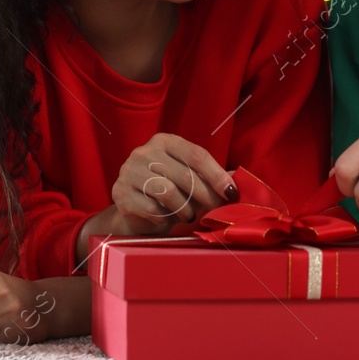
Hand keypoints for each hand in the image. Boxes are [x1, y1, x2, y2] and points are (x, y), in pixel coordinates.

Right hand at [110, 133, 236, 233]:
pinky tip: (166, 218)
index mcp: (165, 141)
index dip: (216, 175)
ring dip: (185, 209)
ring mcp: (129, 171)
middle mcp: (144, 152)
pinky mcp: (121, 193)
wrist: (135, 209)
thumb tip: (237, 182)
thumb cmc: (168, 190)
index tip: (231, 192)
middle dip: (205, 195)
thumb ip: (211, 177)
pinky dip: (164, 218)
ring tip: (187, 215)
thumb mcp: (189, 179)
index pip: (196, 155)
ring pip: (168, 192)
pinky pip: (151, 209)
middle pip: (184, 174)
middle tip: (215, 209)